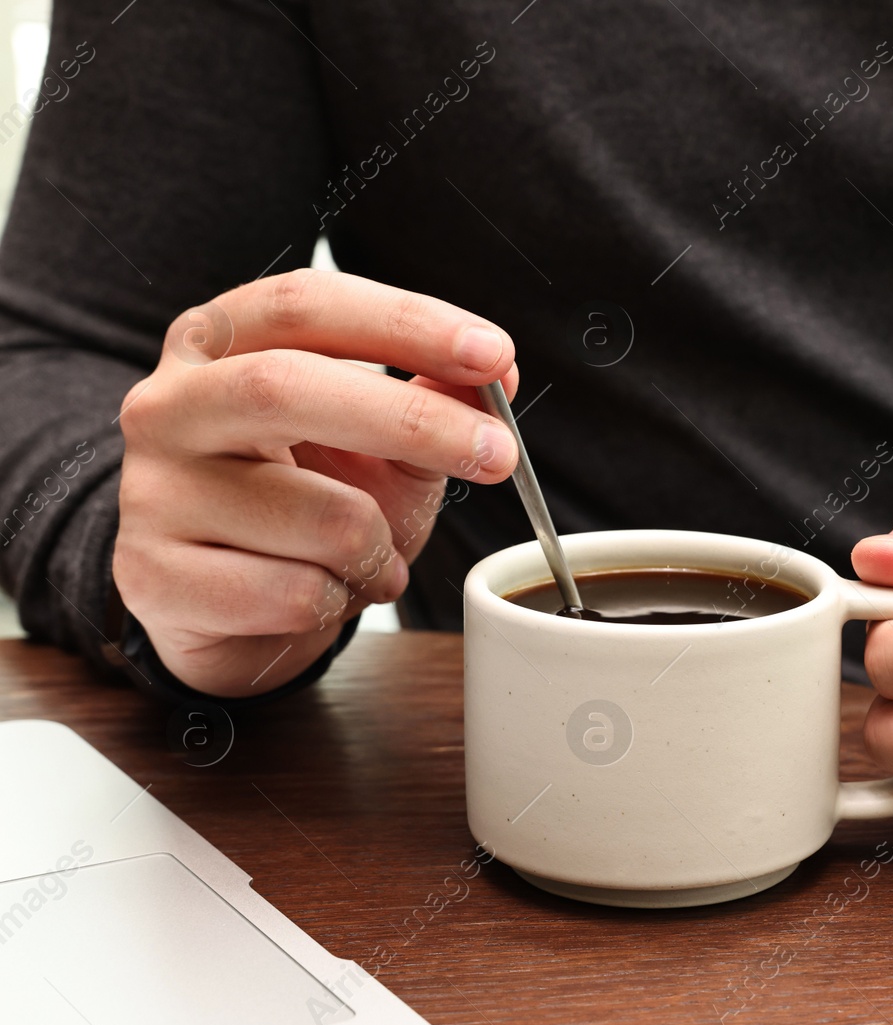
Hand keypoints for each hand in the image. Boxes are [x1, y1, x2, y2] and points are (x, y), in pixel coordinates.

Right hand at [114, 269, 519, 696]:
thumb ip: (434, 397)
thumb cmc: (307, 502)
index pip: (306, 305)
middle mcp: (169, 404)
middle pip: (286, 389)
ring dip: (380, 548)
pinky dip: (340, 600)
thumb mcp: (380, 441)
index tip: (494, 356)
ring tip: (373, 558)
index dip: (405, 324)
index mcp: (220, 342)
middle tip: (499, 454)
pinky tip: (324, 594)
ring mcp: (152, 492)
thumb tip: (497, 373)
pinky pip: (293, 594)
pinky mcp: (154, 578)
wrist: (232, 608)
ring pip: (317, 516)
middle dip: (412, 422)